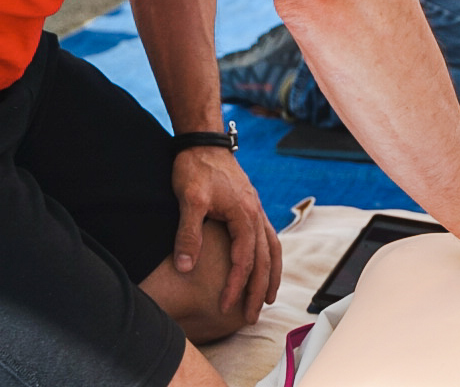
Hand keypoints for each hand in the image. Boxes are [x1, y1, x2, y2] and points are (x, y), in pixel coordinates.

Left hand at [171, 146, 282, 324]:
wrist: (202, 142)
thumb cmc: (195, 168)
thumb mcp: (189, 200)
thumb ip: (188, 234)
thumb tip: (187, 267)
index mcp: (243, 214)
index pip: (244, 259)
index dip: (235, 285)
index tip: (225, 306)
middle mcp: (255, 213)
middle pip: (264, 259)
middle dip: (259, 290)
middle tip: (252, 316)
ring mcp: (255, 209)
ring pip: (271, 248)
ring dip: (271, 275)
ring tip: (269, 298)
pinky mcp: (250, 206)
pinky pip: (267, 237)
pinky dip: (269, 256)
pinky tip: (264, 266)